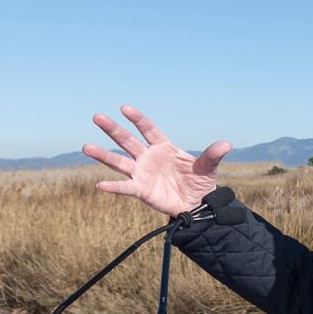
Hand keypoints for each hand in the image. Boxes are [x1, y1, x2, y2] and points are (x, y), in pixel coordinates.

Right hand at [84, 105, 230, 217]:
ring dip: (104, 155)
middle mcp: (149, 157)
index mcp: (164, 147)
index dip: (138, 119)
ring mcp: (142, 173)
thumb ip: (212, 155)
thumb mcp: (208, 168)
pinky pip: (125, 187)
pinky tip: (100, 185)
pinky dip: (113, 187)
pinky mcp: (141, 190)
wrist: (196, 205)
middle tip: (96, 116)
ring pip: (119, 161)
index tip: (125, 108)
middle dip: (113, 129)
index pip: (148, 129)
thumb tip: (226, 143)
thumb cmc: (200, 183)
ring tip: (86, 146)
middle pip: (128, 140)